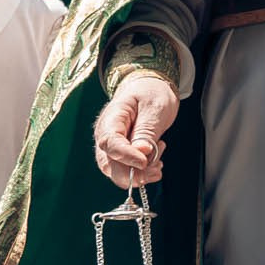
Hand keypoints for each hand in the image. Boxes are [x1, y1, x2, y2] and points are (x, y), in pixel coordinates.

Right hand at [95, 72, 178, 186]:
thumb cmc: (151, 94)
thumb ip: (147, 130)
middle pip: (109, 163)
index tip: (144, 162)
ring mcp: (111, 147)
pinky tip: (156, 165)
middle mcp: (105, 135)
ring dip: (139, 175)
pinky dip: (141, 173)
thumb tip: (141, 152)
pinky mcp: (120, 155)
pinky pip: (126, 170)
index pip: (110, 142)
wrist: (149, 90)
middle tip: (157, 168)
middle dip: (133, 172)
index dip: (126, 156)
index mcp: (111, 118)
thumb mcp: (154, 107)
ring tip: (159, 162)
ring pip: (117, 171)